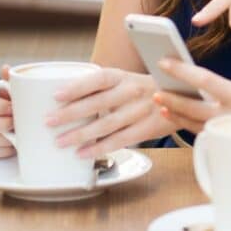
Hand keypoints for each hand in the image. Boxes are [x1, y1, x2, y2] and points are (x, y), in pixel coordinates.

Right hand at [0, 65, 13, 158]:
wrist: (25, 116)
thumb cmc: (21, 99)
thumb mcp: (19, 88)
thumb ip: (13, 79)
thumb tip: (5, 69)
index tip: (13, 108)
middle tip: (16, 123)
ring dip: (2, 138)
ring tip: (18, 133)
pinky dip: (1, 150)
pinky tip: (12, 144)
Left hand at [45, 68, 174, 157]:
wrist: (181, 96)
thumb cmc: (143, 89)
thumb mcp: (125, 80)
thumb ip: (100, 87)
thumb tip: (62, 97)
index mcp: (124, 76)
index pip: (99, 78)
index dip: (78, 86)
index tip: (56, 95)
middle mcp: (132, 91)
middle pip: (99, 103)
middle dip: (71, 113)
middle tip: (49, 122)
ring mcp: (141, 110)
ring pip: (108, 124)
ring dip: (82, 134)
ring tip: (60, 142)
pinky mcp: (148, 128)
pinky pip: (121, 140)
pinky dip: (100, 148)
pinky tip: (83, 153)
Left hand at [153, 59, 230, 165]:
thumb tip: (217, 94)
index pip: (204, 80)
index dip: (181, 71)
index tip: (165, 62)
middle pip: (192, 107)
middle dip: (171, 98)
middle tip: (155, 91)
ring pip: (196, 125)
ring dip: (178, 115)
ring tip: (164, 106)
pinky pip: (209, 138)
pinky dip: (195, 130)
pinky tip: (187, 126)